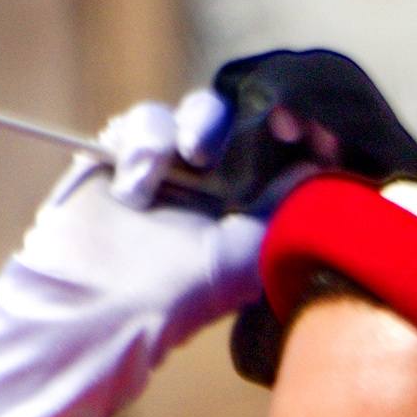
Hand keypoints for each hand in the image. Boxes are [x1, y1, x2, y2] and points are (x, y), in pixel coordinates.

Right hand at [7, 90, 280, 371]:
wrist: (98, 305)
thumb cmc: (178, 294)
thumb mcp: (247, 255)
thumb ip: (282, 207)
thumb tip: (318, 167)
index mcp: (244, 204)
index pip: (276, 149)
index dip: (293, 129)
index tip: (305, 123)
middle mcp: (209, 181)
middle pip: (239, 119)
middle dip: (245, 120)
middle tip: (246, 131)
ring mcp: (165, 165)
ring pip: (195, 111)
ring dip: (196, 126)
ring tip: (187, 156)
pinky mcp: (119, 154)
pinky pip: (144, 120)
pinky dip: (143, 143)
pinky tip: (134, 186)